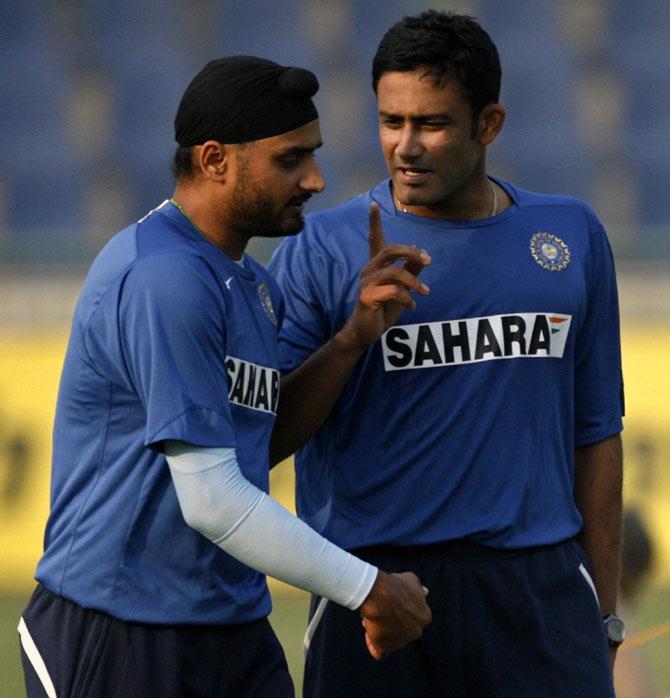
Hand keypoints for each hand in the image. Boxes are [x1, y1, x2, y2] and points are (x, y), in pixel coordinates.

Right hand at [339, 203, 430, 350]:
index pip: (374, 240)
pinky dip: (407, 297)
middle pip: (389, 250)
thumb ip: (410, 272)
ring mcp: (366, 283)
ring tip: (424, 293)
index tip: (373, 204)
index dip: (374, 222)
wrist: (365, 332)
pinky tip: (412, 306)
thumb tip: (419, 256)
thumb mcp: (402, 289)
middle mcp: (368, 271)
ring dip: (414, 282)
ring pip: (394, 271)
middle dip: (411, 252)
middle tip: (428, 261)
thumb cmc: (383, 310)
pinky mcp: (367, 297)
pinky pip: (392, 291)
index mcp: (376, 266)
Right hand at [359, 570, 431, 660]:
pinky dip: (374, 645)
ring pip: (390, 639)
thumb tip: (425, 592)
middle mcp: (416, 632)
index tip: (390, 602)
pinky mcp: (386, 648)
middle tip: (379, 610)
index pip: (414, 616)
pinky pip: (380, 652)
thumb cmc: (394, 585)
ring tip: (369, 617)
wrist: (380, 595)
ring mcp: (402, 642)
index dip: (400, 609)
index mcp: (424, 616)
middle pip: (402, 628)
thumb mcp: (410, 580)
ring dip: (380, 630)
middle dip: (390, 620)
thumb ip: (418, 588)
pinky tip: (369, 635)